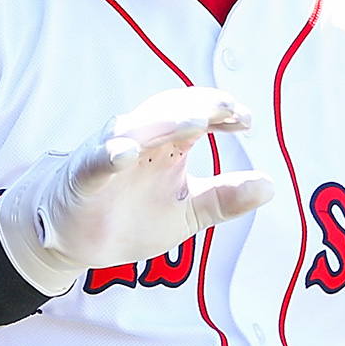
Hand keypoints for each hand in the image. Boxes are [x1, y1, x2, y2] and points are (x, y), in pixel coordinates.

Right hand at [0, 86, 274, 296]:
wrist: (73, 239)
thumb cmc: (130, 214)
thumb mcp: (186, 212)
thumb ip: (224, 198)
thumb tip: (271, 185)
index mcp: (166, 143)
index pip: (196, 114)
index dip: (221, 112)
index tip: (247, 121)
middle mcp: (139, 139)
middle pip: (171, 111)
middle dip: (201, 106)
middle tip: (231, 111)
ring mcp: (109, 155)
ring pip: (137, 128)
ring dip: (165, 121)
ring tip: (196, 121)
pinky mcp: (84, 178)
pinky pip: (97, 162)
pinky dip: (110, 154)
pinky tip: (127, 151)